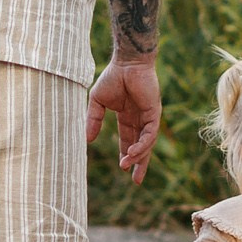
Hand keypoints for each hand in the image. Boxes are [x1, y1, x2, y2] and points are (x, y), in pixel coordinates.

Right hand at [88, 53, 160, 182]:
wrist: (126, 62)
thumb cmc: (113, 77)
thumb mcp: (97, 102)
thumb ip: (93, 120)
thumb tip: (87, 140)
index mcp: (127, 116)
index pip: (128, 139)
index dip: (125, 154)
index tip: (123, 168)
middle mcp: (140, 118)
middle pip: (141, 146)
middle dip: (139, 163)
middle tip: (136, 180)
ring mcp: (149, 116)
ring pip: (146, 142)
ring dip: (138, 156)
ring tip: (126, 166)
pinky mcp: (154, 112)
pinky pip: (150, 133)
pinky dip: (142, 144)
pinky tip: (133, 152)